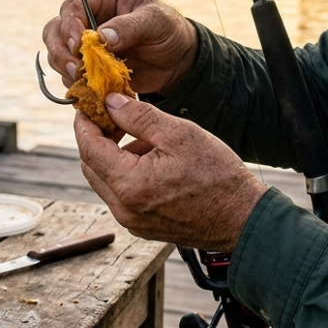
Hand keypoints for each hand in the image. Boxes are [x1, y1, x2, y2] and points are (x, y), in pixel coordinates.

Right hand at [42, 0, 198, 95]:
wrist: (177, 61)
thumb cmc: (169, 31)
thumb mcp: (156, 21)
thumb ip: (129, 26)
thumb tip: (101, 36)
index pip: (73, 6)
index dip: (70, 24)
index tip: (79, 42)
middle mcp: (87, 19)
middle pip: (55, 30)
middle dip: (61, 50)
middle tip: (76, 67)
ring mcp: (85, 45)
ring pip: (57, 54)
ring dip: (65, 68)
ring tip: (82, 79)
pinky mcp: (87, 67)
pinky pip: (69, 75)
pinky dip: (76, 84)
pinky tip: (89, 89)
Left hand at [76, 93, 266, 251]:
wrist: (243, 218)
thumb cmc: (217, 175)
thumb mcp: (179, 134)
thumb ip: (139, 117)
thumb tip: (110, 102)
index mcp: (128, 185)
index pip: (88, 148)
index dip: (84, 123)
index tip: (87, 105)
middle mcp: (122, 208)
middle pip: (91, 166)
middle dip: (97, 139)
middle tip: (113, 117)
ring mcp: (130, 220)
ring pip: (105, 181)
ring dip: (114, 157)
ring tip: (147, 140)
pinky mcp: (140, 226)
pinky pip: (120, 195)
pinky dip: (126, 174)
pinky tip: (153, 161)